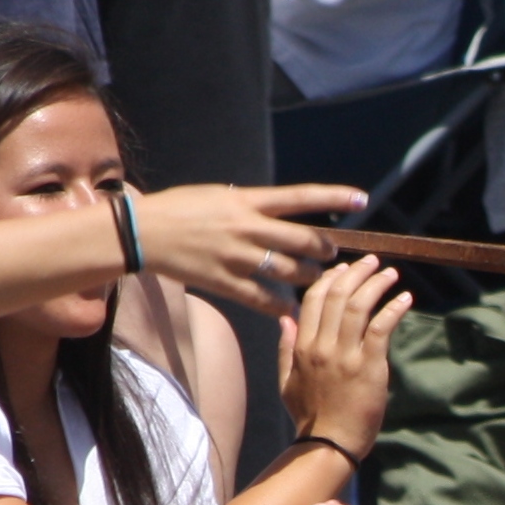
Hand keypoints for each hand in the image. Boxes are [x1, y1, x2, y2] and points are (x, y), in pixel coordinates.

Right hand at [136, 181, 367, 311]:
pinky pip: (264, 299)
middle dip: (325, 249)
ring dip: (307, 277)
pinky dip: (282, 305)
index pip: (300, 197)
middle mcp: (248, 228)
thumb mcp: (219, 195)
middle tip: (332, 254)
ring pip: (289, 271)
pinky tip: (292, 308)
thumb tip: (276, 209)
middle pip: (303, 240)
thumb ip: (250, 204)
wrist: (143, 233)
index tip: (361, 199)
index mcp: (247, 201)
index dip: (334, 198)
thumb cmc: (179, 208)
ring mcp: (238, 257)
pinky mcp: (225, 283)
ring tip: (312, 278)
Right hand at [276, 253, 412, 456]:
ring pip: (359, 306)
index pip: (315, 298)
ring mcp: (345, 355)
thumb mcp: (287, 381)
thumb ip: (286, 348)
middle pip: (338, 295)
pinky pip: (380, 328)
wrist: (329, 444)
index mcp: (303, 346)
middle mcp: (322, 346)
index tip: (346, 268)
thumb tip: (285, 318)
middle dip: (357, 272)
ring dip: (377, 284)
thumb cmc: (311, 416)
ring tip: (391, 274)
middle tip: (373, 262)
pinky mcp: (368, 367)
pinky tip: (404, 298)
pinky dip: (393, 308)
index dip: (332, 278)